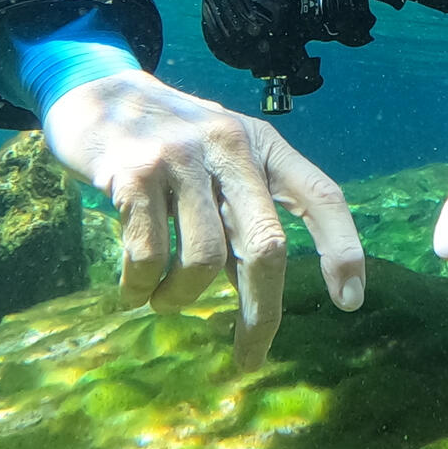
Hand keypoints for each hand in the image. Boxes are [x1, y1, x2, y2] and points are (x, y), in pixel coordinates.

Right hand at [42, 72, 365, 368]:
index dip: (342, 248)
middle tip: (250, 355)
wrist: (97, 93)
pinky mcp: (133, 173)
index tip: (351, 300)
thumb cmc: (171, 143)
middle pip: (266, 245)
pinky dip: (140, 288)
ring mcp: (181, 157)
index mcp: (262, 143)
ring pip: (203, 259)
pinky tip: (133, 290)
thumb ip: (245, 214)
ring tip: (163, 300)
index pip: (320, 195)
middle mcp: (230, 145)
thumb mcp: (223, 160)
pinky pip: (147, 256)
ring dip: (182, 298)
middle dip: (261, 312)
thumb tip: (261, 299)